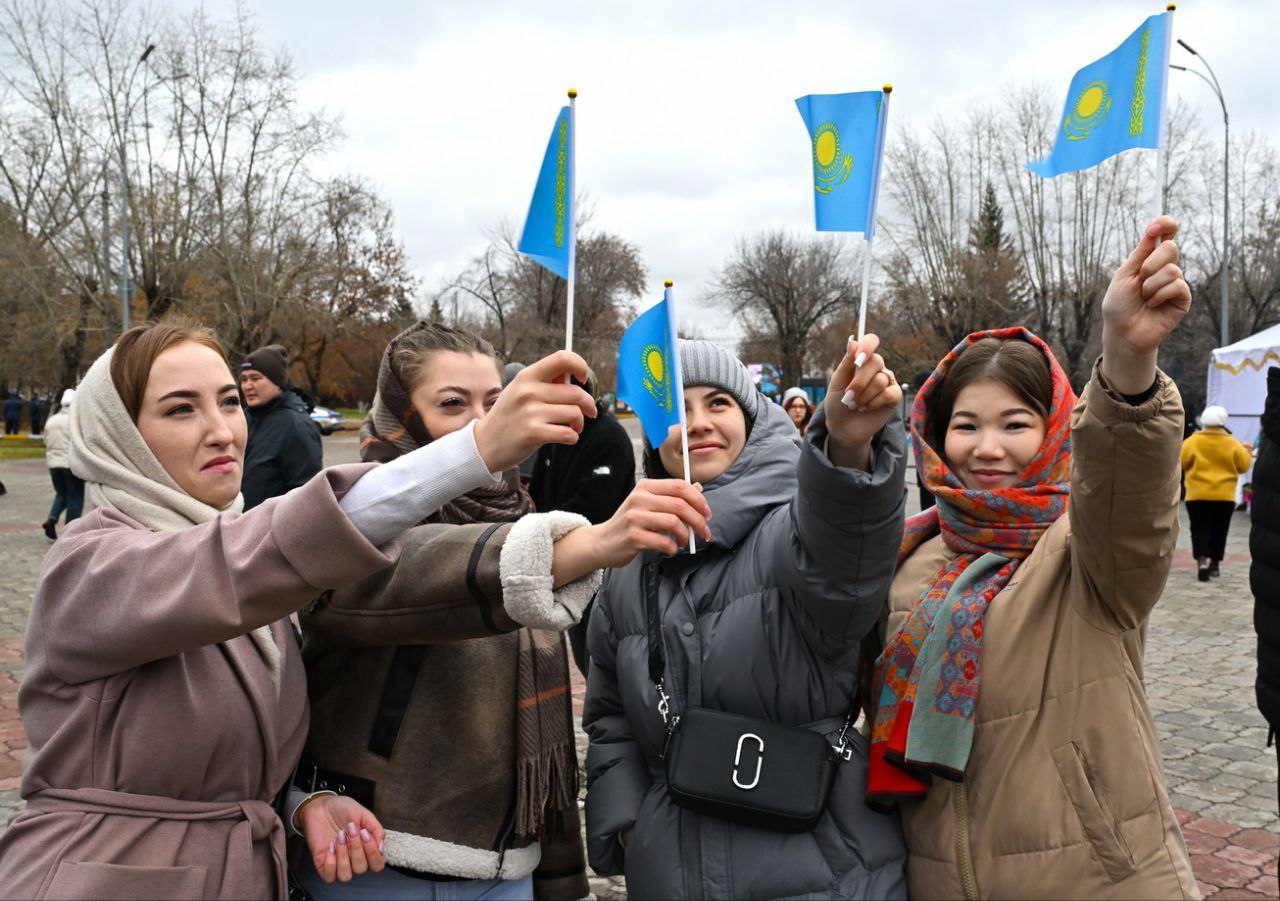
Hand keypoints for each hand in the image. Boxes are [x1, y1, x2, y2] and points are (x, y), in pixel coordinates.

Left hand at [300, 794, 385, 883]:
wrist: (321, 805)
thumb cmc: (342, 809)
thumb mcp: (364, 814)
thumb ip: (376, 829)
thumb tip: (381, 847)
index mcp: (366, 849)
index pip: (376, 864)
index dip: (373, 853)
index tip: (365, 833)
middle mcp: (353, 859)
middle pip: (361, 868)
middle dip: (356, 848)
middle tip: (351, 830)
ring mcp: (338, 863)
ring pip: (346, 875)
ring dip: (343, 856)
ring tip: (339, 837)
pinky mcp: (323, 864)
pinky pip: (329, 876)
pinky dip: (330, 863)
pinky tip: (330, 846)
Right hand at [474, 351, 596, 471]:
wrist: (484, 445)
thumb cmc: (508, 417)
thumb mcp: (520, 391)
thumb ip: (545, 382)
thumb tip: (573, 374)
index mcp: (527, 376)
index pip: (562, 358)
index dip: (580, 366)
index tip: (583, 379)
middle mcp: (528, 391)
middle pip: (576, 392)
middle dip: (588, 404)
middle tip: (588, 412)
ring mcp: (530, 412)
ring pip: (574, 413)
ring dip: (579, 423)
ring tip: (573, 427)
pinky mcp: (534, 433)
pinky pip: (568, 433)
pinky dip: (573, 437)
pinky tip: (567, 437)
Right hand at [551, 479, 712, 582]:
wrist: (602, 542)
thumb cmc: (629, 523)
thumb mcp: (648, 504)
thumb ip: (671, 496)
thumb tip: (698, 488)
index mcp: (645, 486)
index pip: (679, 486)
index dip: (699, 499)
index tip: (707, 513)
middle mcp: (639, 498)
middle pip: (680, 505)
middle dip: (698, 520)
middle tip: (704, 532)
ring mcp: (634, 517)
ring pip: (673, 522)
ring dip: (686, 535)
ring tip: (683, 542)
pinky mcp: (633, 537)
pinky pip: (663, 542)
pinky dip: (673, 548)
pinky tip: (671, 549)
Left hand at [822, 333, 900, 469]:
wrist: (842, 427)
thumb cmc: (837, 402)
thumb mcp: (836, 382)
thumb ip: (846, 363)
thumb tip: (852, 340)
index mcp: (862, 360)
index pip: (871, 341)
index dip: (867, 346)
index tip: (858, 359)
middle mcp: (877, 368)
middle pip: (876, 361)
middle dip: (859, 381)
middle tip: (848, 395)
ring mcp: (887, 381)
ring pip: (880, 379)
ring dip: (864, 395)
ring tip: (855, 404)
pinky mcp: (894, 396)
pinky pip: (889, 393)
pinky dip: (874, 402)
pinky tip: (866, 408)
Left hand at [1101, 216, 1191, 393]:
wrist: (1123, 332)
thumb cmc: (1119, 306)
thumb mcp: (1124, 275)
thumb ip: (1140, 253)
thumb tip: (1154, 228)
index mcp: (1148, 259)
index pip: (1165, 234)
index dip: (1165, 225)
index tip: (1157, 226)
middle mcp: (1164, 268)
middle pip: (1170, 248)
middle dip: (1151, 263)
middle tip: (1140, 279)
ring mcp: (1175, 283)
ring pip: (1172, 269)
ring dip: (1151, 285)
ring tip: (1144, 298)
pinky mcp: (1183, 298)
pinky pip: (1177, 285)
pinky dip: (1160, 295)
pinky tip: (1153, 305)